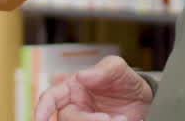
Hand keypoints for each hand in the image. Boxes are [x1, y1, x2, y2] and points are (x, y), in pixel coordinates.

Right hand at [34, 55, 152, 120]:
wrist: (145, 99)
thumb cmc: (125, 80)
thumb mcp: (117, 68)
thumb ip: (102, 70)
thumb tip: (82, 76)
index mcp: (73, 88)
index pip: (51, 98)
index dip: (42, 108)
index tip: (39, 119)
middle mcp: (75, 106)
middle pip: (67, 119)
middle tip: (110, 119)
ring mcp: (85, 119)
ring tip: (122, 120)